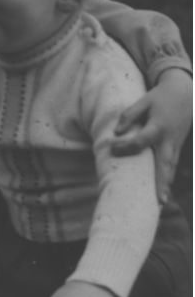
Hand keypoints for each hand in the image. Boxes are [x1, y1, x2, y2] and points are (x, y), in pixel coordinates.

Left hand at [112, 68, 191, 202]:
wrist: (185, 93)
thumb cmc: (160, 98)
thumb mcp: (144, 101)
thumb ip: (129, 115)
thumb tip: (117, 133)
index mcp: (159, 126)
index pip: (141, 141)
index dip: (125, 146)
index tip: (111, 147)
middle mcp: (169, 139)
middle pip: (164, 163)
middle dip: (162, 182)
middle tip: (159, 201)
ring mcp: (176, 145)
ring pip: (171, 167)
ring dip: (166, 185)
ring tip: (160, 203)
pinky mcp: (177, 147)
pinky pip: (173, 165)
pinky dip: (168, 178)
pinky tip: (162, 193)